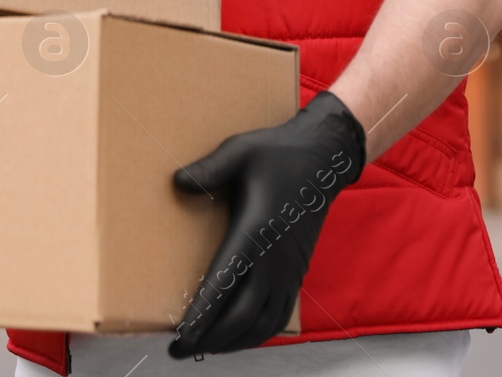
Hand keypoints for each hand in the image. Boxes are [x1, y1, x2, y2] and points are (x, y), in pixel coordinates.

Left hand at [168, 90, 365, 358]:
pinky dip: (258, 332)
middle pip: (242, 316)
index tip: (181, 336)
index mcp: (255, 233)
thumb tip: (177, 182)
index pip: (224, 286)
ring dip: (235, 340)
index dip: (202, 316)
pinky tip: (240, 335)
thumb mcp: (238, 152)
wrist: (324, 158)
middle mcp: (274, 259)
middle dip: (211, 337)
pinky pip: (279, 314)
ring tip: (206, 346)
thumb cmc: (277, 153)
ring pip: (263, 322)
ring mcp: (288, 268)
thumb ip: (208, 169)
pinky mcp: (297, 270)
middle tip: (180, 350)